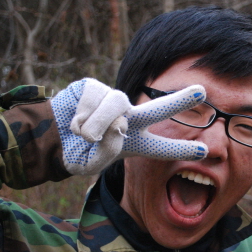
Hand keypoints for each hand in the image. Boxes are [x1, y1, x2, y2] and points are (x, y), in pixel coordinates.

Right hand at [52, 79, 207, 174]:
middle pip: (158, 109)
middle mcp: (129, 120)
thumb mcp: (88, 164)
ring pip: (116, 107)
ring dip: (98, 124)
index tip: (204, 151)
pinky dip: (83, 115)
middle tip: (203, 91)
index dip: (181, 149)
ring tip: (84, 134)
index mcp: (134, 143)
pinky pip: (95, 99)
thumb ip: (105, 152)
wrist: (47, 137)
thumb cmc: (73, 152)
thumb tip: (117, 124)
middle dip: (180, 101)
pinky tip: (74, 119)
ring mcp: (113, 101)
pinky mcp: (94, 86)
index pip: (161, 148)